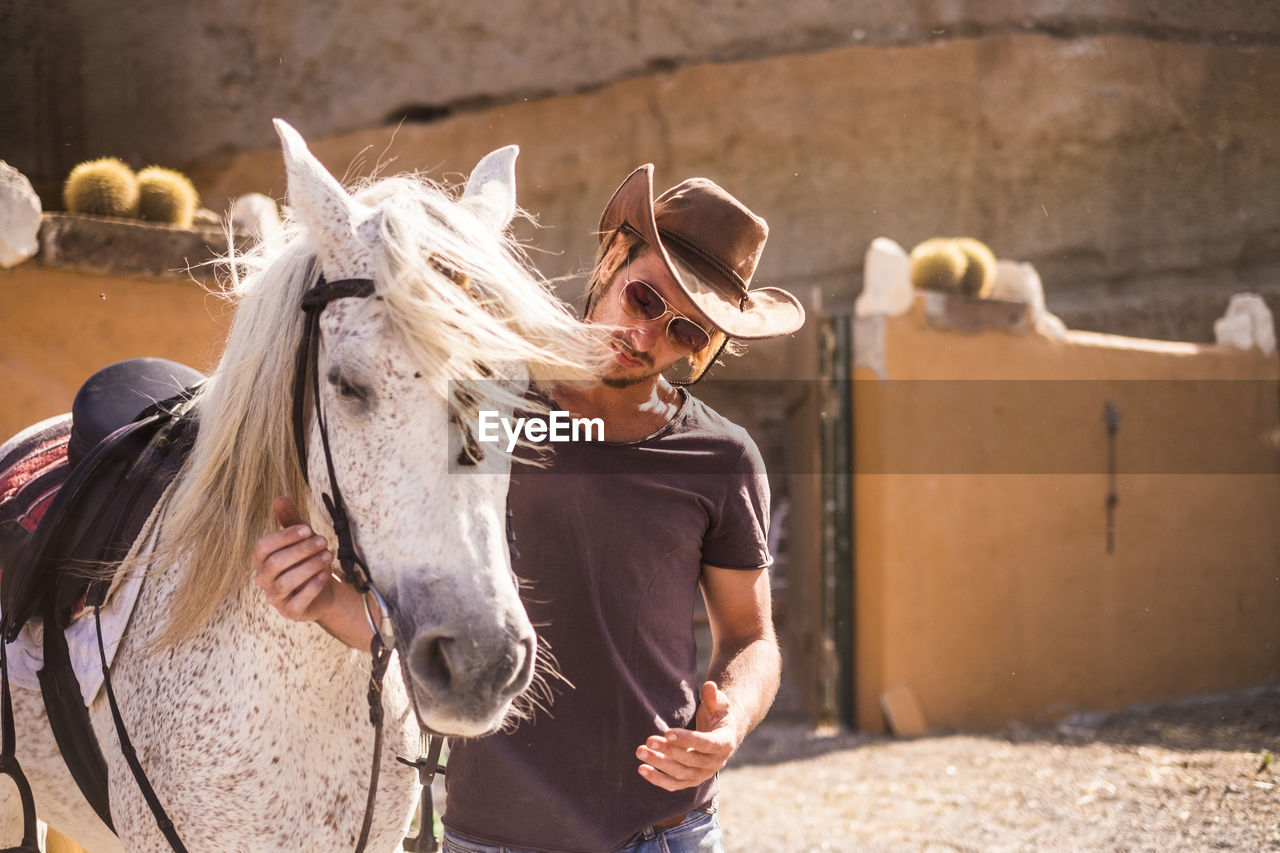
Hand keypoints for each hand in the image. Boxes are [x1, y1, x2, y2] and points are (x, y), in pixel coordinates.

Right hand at [252, 496, 339, 622]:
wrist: (324, 590)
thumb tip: (279, 497)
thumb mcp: (301, 538)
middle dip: (301, 550)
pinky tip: (324, 576)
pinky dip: (311, 588)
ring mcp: (275, 598)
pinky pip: (297, 602)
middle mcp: (263, 579)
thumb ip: (290, 520)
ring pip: (285, 582)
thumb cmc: (307, 560)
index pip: (263, 546)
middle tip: (324, 541)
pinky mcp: (290, 611)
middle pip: (275, 563)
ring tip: (328, 555)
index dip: (284, 536)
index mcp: (261, 559)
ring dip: (308, 567)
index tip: (307, 529)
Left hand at [636, 682, 736, 790]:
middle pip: (690, 760)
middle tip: (649, 740)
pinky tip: (642, 769)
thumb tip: (709, 686)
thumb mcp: (719, 703)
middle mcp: (716, 763)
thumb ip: (714, 696)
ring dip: (659, 764)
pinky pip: (674, 784)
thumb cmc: (718, 714)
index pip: (706, 744)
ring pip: (680, 774)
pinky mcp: (692, 780)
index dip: (687, 739)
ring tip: (641, 752)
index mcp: (725, 743)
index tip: (667, 732)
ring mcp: (703, 774)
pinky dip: (658, 779)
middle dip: (668, 751)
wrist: (721, 734)